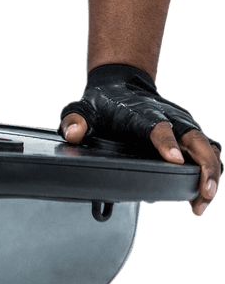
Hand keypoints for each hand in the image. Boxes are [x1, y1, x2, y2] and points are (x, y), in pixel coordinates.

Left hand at [61, 114, 220, 216]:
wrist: (122, 83)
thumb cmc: (105, 101)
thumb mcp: (83, 108)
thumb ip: (74, 120)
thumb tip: (73, 134)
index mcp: (141, 112)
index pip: (157, 125)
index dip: (167, 142)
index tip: (174, 160)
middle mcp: (168, 115)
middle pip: (194, 137)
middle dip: (203, 164)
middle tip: (203, 192)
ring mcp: (182, 124)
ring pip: (207, 146)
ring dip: (211, 173)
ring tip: (202, 201)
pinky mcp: (189, 132)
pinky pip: (208, 151)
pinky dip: (211, 171)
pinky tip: (202, 196)